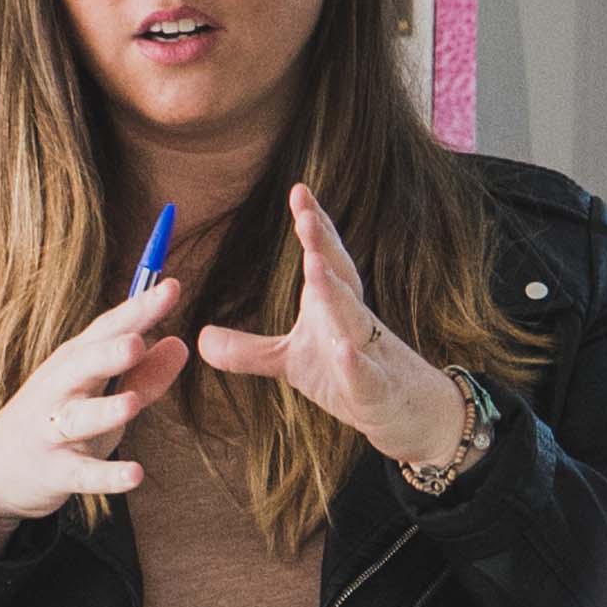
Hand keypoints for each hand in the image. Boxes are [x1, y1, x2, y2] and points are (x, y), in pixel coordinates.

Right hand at [0, 277, 188, 547]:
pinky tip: (135, 475)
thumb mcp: (101, 393)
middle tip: (136, 341)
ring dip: (105, 410)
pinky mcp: (55, 471)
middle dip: (108, 353)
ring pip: (79, 418)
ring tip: (132, 403)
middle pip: (83, 366)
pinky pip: (83, 474)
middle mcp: (61, 389)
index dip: (139, 309)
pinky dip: (107, 476)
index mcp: (76, 362)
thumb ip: (145, 373)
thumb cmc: (61, 419)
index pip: (108, 330)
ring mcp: (53, 430)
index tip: (172, 287)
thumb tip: (183, 344)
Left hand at [202, 185, 475, 477]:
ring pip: (353, 319)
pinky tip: (343, 350)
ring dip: (335, 293)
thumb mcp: (291, 363)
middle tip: (306, 216)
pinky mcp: (376, 392)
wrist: (407, 415)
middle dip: (324, 246)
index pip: (325, 258)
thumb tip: (199, 338)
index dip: (314, 226)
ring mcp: (369, 355)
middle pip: (341, 278)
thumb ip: (247, 350)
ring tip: (315, 265)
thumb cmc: (348, 376)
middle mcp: (354, 322)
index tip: (298, 191)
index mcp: (335, 306)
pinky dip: (355, 363)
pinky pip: (366, 375)